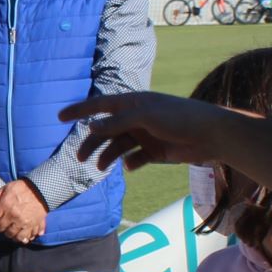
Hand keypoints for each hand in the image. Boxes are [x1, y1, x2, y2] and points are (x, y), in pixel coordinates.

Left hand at [0, 180, 46, 242]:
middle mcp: (13, 215)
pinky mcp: (33, 226)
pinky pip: (24, 237)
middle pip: (0, 228)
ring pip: (11, 235)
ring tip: (9, 229)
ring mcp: (24, 222)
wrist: (42, 189)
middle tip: (0, 223)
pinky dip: (21, 238)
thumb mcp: (6, 188)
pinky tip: (19, 235)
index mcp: (5, 205)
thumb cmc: (22, 187)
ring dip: (8, 233)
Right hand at [61, 91, 230, 172]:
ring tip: (100, 168)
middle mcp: (136, 118)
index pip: (100, 106)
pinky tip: (130, 167)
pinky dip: (130, 163)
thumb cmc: (180, 117)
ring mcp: (145, 135)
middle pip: (106, 131)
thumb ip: (117, 123)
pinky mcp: (155, 152)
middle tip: (80, 158)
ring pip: (117, 146)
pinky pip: (135, 158)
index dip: (79, 110)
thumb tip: (90, 127)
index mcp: (133, 103)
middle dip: (91, 142)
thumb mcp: (145, 117)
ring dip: (107, 156)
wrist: (211, 135)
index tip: (59, 117)